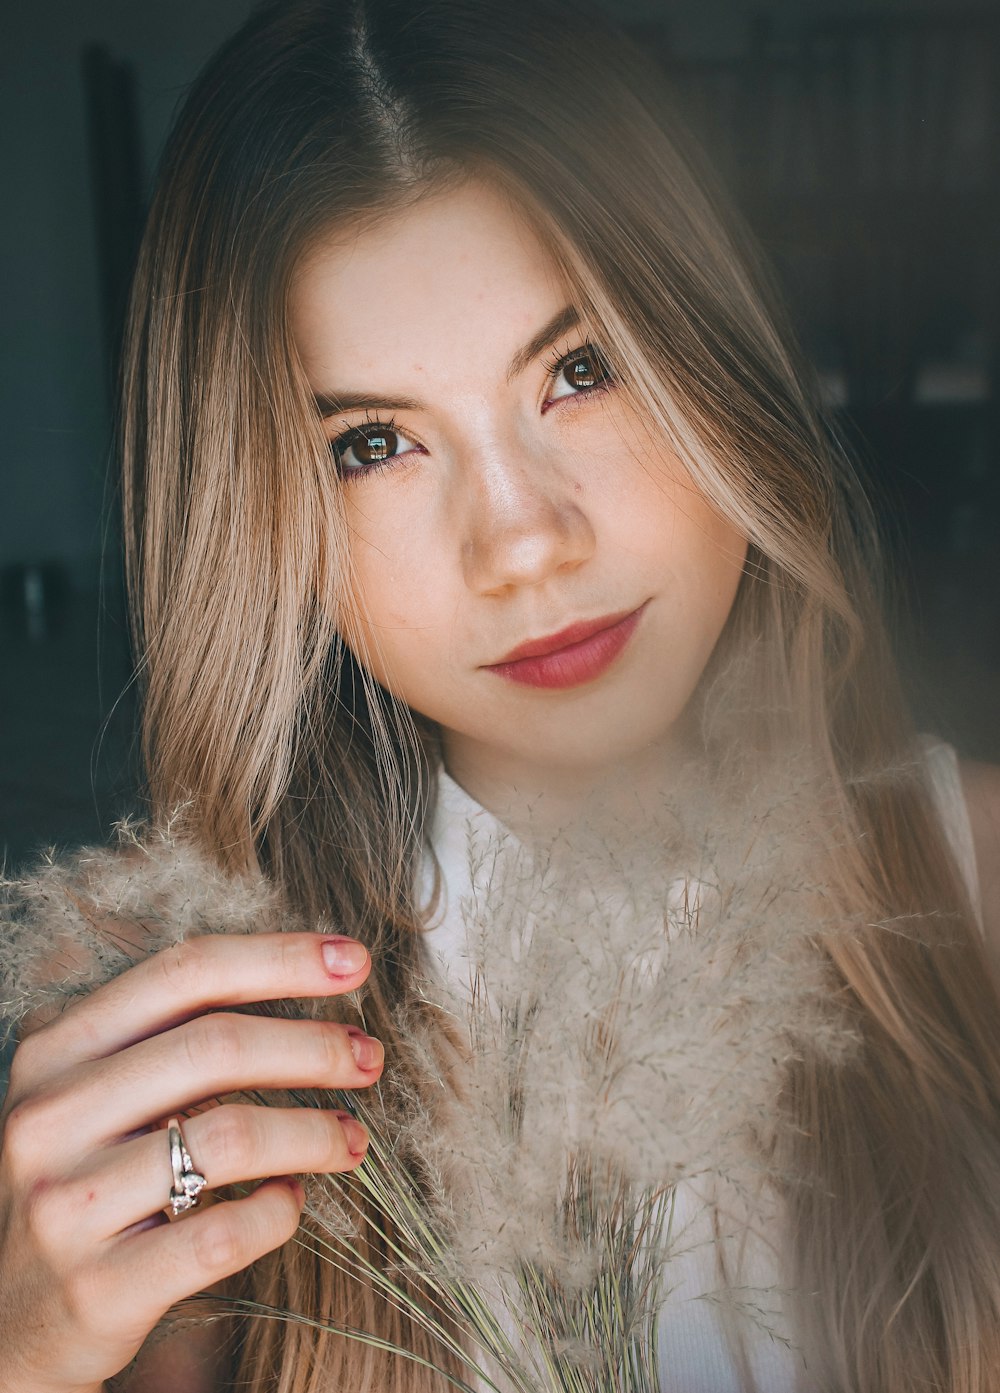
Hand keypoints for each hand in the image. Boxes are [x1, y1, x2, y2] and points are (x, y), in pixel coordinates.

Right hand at [0, 931, 381, 1391]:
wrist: (6, 1316)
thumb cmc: (84, 1176)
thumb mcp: (96, 1090)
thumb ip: (173, 1032)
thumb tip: (313, 972)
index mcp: (55, 1048)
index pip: (186, 973)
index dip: (282, 958)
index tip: (356, 963)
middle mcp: (50, 1116)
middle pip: (218, 1045)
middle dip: (315, 1046)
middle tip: (369, 1058)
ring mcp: (67, 1203)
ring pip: (231, 1136)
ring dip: (314, 1131)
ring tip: (352, 1138)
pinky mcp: (98, 1287)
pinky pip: (223, 1234)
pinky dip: (280, 1210)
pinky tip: (293, 1199)